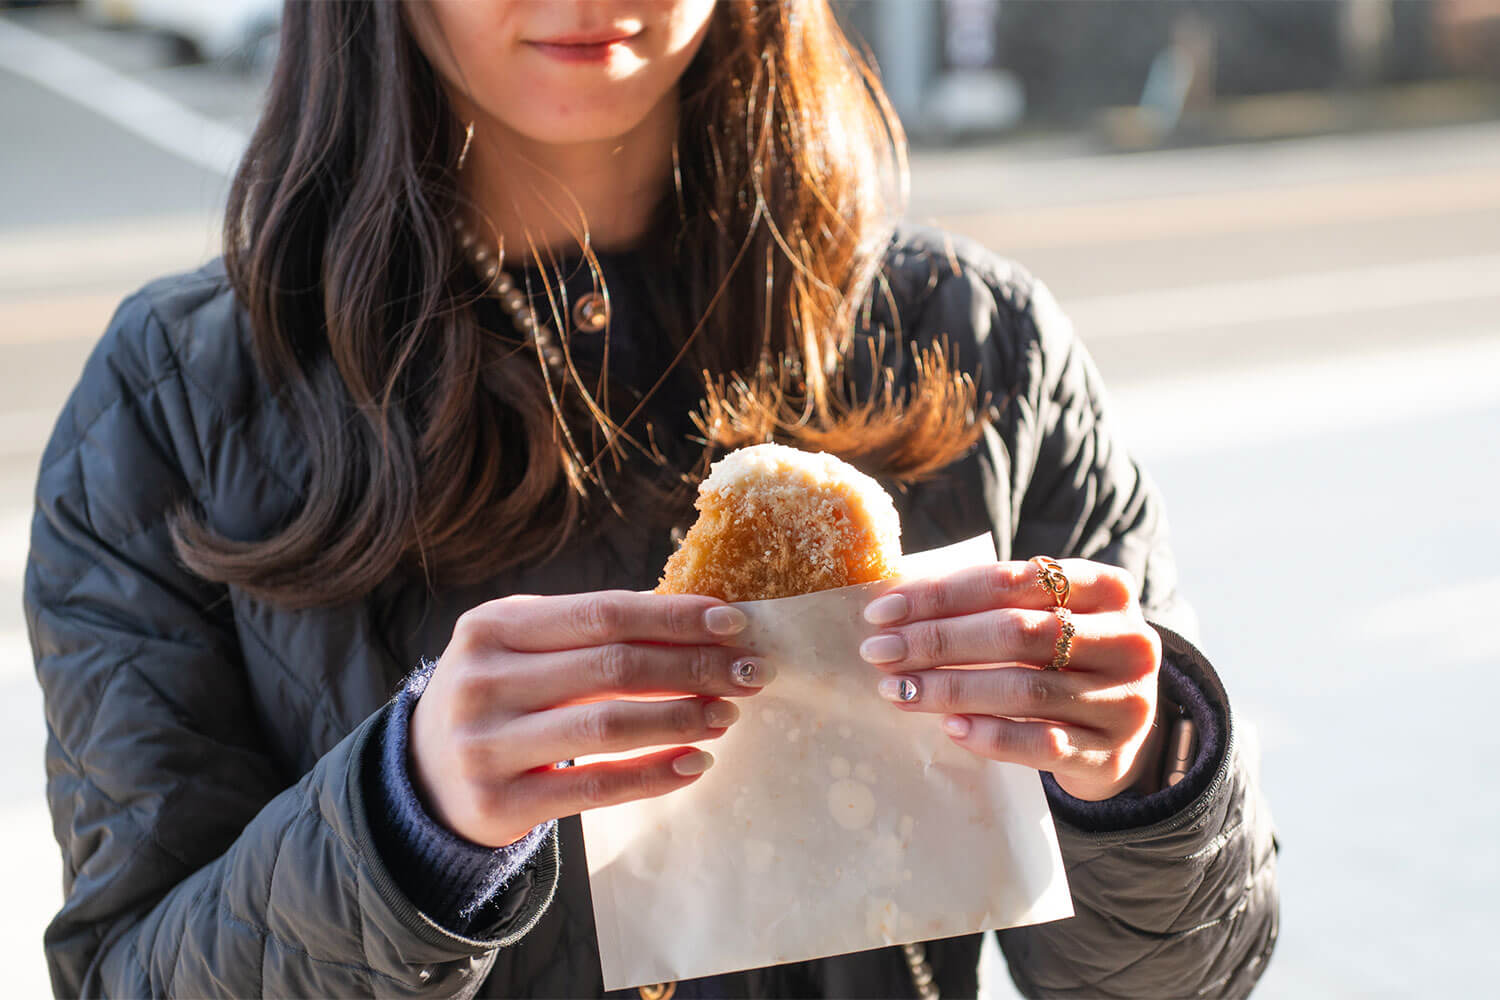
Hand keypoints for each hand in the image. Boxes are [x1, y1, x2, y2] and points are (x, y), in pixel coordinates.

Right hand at [410, 591, 771, 845]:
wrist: (421, 778)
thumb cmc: (497, 696)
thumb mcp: (521, 649)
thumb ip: (590, 633)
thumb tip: (701, 623)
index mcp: (493, 626)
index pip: (603, 613)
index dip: (674, 616)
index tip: (734, 622)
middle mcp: (483, 680)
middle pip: (612, 666)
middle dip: (693, 666)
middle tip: (751, 672)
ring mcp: (486, 745)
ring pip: (609, 725)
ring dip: (682, 716)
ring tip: (728, 713)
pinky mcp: (500, 804)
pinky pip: (596, 787)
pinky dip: (655, 775)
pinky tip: (697, 763)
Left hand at [859, 560, 1162, 800]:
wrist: (1121, 731)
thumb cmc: (1064, 659)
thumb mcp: (1047, 618)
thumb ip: (993, 604)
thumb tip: (897, 605)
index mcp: (1107, 588)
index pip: (1010, 580)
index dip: (941, 594)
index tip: (883, 611)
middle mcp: (1126, 639)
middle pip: (1015, 633)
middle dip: (936, 641)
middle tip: (879, 652)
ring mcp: (1123, 699)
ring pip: (1023, 690)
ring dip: (950, 689)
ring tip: (898, 691)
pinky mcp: (1109, 753)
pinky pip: (1041, 743)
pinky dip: (990, 735)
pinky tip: (950, 727)